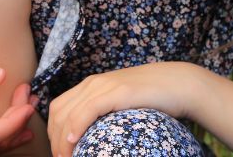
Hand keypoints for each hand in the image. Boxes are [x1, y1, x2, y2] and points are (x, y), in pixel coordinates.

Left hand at [47, 62, 203, 156]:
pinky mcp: (118, 92)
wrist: (179, 84)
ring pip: (68, 113)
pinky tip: (74, 141)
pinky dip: (76, 126)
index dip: (53, 132)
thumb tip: (92, 136)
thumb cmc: (153, 97)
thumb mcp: (120, 102)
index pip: (58, 108)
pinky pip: (88, 110)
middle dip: (54, 140)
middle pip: (58, 113)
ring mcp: (105, 86)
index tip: (61, 152)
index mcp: (91, 85)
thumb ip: (104, 112)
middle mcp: (93, 83)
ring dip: (62, 140)